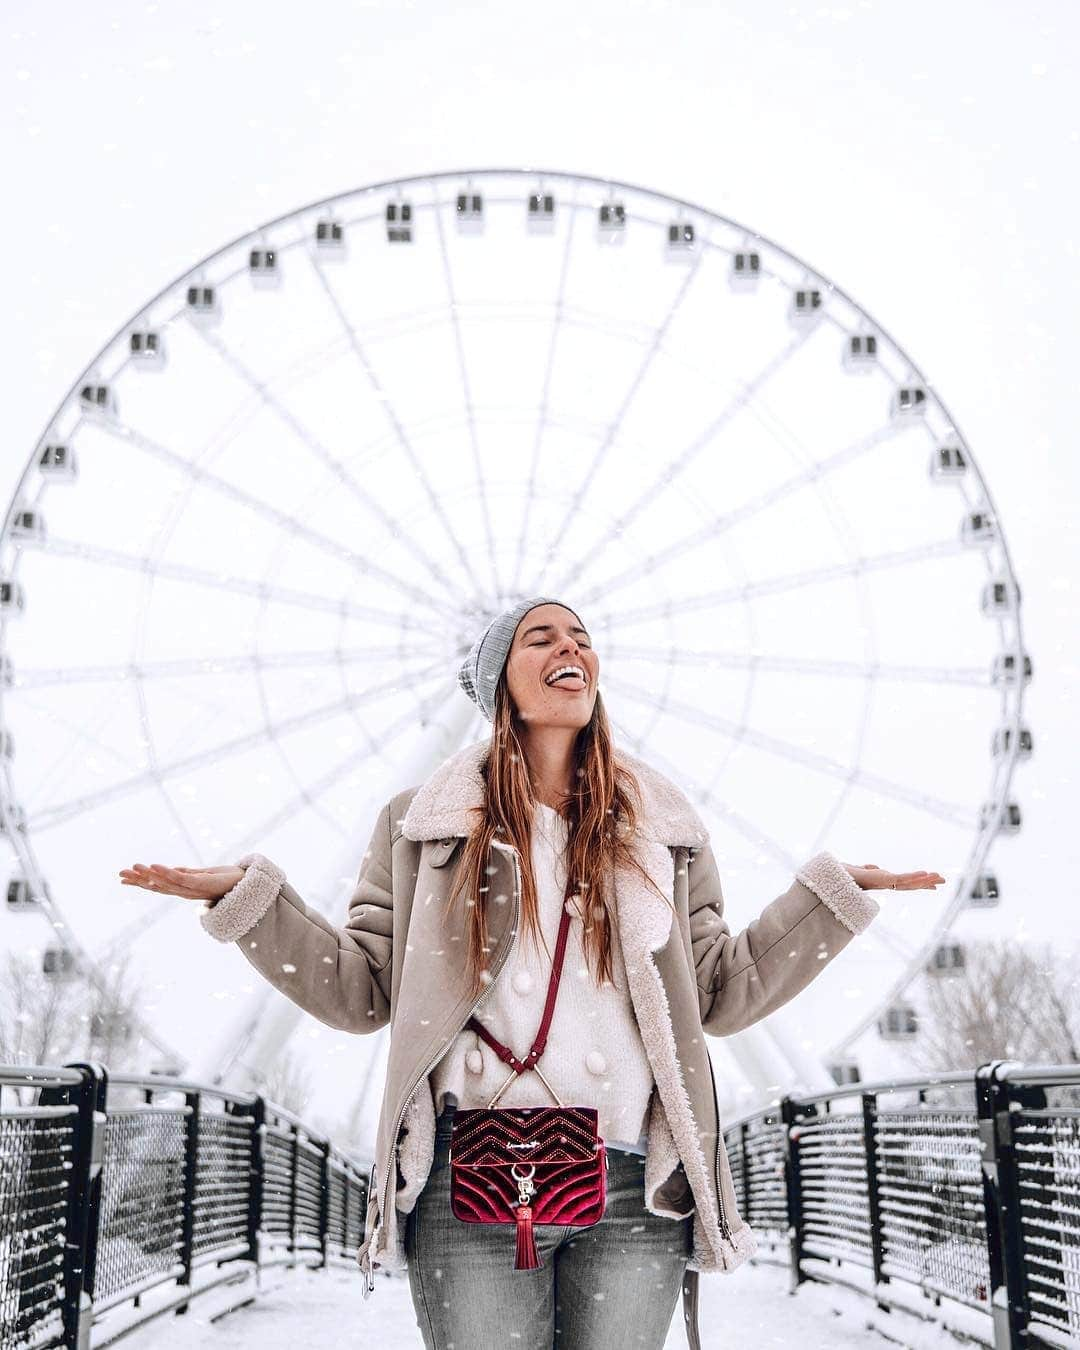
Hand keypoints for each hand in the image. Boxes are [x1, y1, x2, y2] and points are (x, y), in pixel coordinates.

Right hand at [118, 863, 244, 902]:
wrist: (247, 885)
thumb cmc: (225, 880)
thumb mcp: (201, 875)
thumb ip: (185, 874)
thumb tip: (169, 871)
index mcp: (183, 889)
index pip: (157, 886)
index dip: (140, 882)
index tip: (122, 879)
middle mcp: (185, 891)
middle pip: (157, 886)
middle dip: (138, 880)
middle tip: (120, 874)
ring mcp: (192, 889)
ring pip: (166, 883)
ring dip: (149, 875)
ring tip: (134, 867)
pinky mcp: (202, 884)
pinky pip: (181, 878)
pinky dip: (167, 873)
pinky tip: (155, 866)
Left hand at [841, 862, 945, 891]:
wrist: (830, 878)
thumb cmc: (841, 876)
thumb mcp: (857, 870)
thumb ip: (866, 868)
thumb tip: (873, 866)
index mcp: (881, 881)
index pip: (903, 883)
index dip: (917, 883)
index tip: (931, 885)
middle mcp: (884, 884)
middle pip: (909, 884)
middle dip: (926, 883)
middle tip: (944, 881)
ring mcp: (883, 883)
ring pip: (908, 883)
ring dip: (924, 880)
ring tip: (940, 878)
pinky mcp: (880, 881)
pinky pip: (900, 880)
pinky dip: (913, 877)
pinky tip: (925, 875)